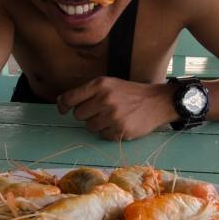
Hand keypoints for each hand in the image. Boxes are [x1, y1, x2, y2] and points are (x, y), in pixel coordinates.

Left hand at [57, 78, 176, 140]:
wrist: (157, 102)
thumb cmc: (130, 93)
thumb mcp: (110, 84)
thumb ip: (87, 92)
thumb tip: (62, 102)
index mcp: (100, 84)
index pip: (71, 98)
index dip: (63, 105)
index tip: (62, 109)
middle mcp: (104, 99)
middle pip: (78, 115)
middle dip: (87, 114)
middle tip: (100, 110)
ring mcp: (112, 116)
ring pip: (89, 127)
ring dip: (97, 124)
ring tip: (111, 117)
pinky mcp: (120, 130)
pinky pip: (102, 135)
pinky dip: (108, 132)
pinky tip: (119, 123)